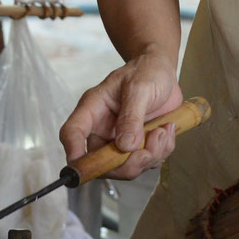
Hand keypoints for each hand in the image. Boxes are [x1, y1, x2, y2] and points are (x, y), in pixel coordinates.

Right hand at [59, 52, 184, 180]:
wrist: (163, 72)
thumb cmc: (146, 71)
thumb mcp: (139, 88)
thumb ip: (132, 116)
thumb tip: (125, 146)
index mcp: (93, 110)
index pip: (72, 133)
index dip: (73, 150)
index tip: (81, 164)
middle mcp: (103, 129)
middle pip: (101, 163)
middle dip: (127, 164)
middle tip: (147, 151)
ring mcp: (120, 140)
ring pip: (127, 167)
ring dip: (150, 156)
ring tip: (162, 131)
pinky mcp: (138, 146)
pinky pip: (148, 162)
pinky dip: (161, 152)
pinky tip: (166, 131)